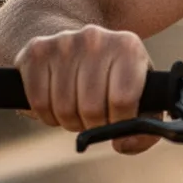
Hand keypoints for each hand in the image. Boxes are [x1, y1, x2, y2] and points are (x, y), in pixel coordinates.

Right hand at [14, 24, 159, 154]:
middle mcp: (96, 39)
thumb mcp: (143, 97)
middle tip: (96, 120)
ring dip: (70, 122)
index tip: (117, 123)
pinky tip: (57, 107)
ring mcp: (63, 43)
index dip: (119, 123)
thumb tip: (123, 143)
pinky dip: (47, 116)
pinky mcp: (36, 51)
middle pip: (91, 108)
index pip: (123, 100)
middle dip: (94, 125)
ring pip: (64, 108)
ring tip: (79, 113)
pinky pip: (38, 102)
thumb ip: (146, 130)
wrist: (79, 45)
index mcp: (128, 47)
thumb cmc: (117, 79)